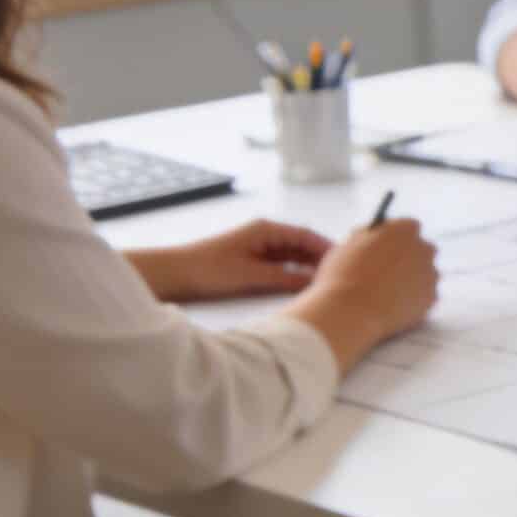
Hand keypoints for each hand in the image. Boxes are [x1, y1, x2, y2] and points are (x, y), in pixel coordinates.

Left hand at [131, 219, 332, 302]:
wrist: (173, 275)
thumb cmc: (207, 269)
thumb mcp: (250, 275)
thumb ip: (284, 278)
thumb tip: (314, 282)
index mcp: (266, 229)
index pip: (305, 235)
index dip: (326, 248)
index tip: (344, 261)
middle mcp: (264, 235)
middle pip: (301, 246)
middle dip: (320, 259)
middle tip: (339, 276)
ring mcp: (258, 249)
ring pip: (292, 257)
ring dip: (306, 269)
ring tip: (324, 284)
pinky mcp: (251, 262)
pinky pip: (280, 267)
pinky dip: (292, 275)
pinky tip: (301, 287)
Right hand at [284, 219, 439, 372]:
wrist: (350, 311)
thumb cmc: (342, 275)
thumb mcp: (349, 243)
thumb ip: (369, 236)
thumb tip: (375, 237)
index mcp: (405, 229)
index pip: (408, 227)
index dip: (395, 239)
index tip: (387, 247)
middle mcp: (424, 248)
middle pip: (420, 250)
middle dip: (407, 258)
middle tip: (387, 272)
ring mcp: (431, 273)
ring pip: (424, 274)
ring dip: (410, 280)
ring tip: (385, 293)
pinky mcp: (431, 297)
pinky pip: (423, 296)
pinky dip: (412, 301)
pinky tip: (392, 306)